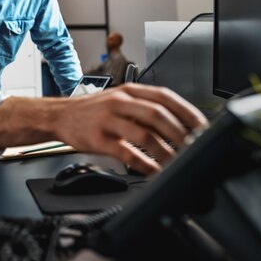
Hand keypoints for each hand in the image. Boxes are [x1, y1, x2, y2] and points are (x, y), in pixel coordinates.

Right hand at [56, 83, 207, 173]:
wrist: (59, 116)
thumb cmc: (92, 111)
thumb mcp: (119, 100)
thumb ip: (144, 108)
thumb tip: (177, 125)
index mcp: (129, 90)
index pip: (164, 96)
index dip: (186, 111)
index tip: (201, 126)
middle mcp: (119, 102)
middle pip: (157, 115)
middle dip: (179, 133)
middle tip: (193, 147)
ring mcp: (107, 119)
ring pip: (143, 134)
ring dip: (164, 151)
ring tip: (175, 162)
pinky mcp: (97, 138)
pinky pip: (125, 152)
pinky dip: (142, 163)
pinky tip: (152, 170)